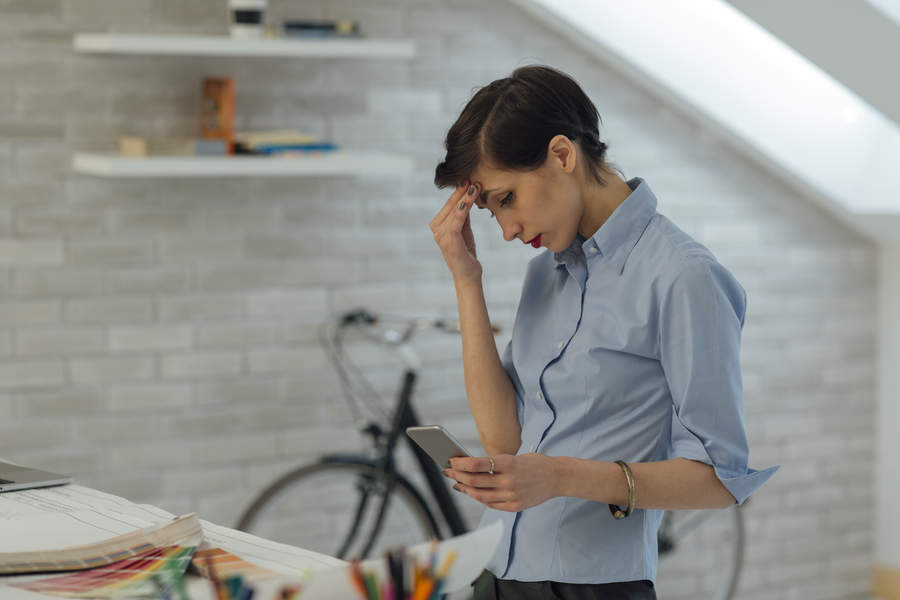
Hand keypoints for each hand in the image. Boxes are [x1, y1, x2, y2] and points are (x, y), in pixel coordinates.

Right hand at [429, 181, 481, 284]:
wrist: (468, 274)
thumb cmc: (466, 253)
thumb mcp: (465, 229)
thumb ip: (463, 215)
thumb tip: (467, 196)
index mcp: (438, 226)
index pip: (450, 205)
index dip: (459, 192)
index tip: (470, 180)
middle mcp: (436, 230)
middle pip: (451, 206)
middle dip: (462, 192)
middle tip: (473, 179)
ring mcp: (440, 236)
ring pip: (454, 211)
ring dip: (465, 198)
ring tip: (475, 186)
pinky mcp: (449, 241)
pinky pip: (457, 221)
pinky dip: (464, 208)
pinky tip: (470, 199)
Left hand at [445, 454, 559, 511]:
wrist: (557, 477)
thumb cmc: (534, 463)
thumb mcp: (515, 457)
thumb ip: (494, 464)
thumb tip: (469, 467)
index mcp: (509, 464)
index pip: (477, 464)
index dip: (461, 464)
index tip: (451, 461)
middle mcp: (509, 481)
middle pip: (475, 481)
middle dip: (458, 476)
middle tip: (448, 472)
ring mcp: (512, 495)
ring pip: (480, 495)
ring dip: (466, 489)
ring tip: (458, 484)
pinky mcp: (515, 506)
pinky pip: (492, 504)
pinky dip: (480, 498)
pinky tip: (473, 492)